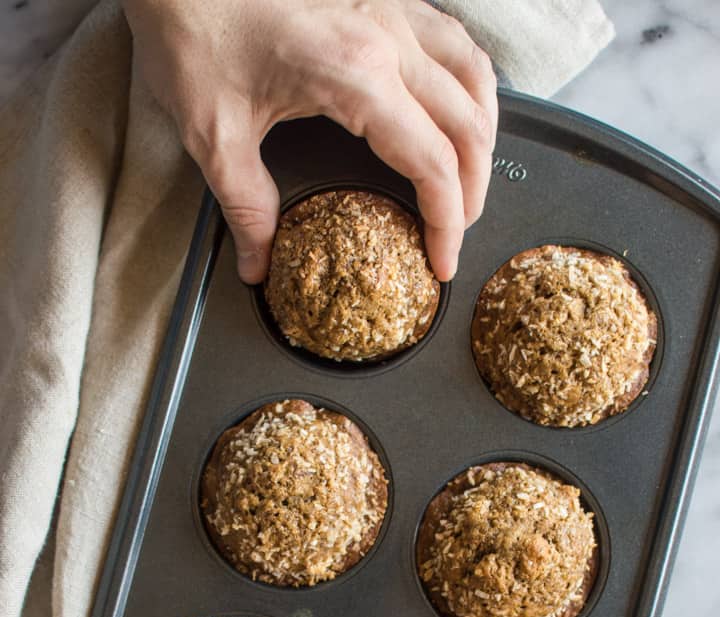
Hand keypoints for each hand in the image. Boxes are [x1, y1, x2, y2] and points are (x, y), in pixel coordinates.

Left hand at [122, 0, 497, 282]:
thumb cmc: (193, 31)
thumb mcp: (215, 135)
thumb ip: (246, 209)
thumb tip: (258, 263)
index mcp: (357, 76)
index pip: (432, 163)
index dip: (448, 222)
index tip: (443, 259)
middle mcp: (388, 36)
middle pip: (467, 124)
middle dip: (473, 189)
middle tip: (455, 231)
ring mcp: (390, 8)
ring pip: (474, 75)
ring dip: (482, 133)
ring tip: (468, 177)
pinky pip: (451, 39)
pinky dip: (467, 84)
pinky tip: (451, 109)